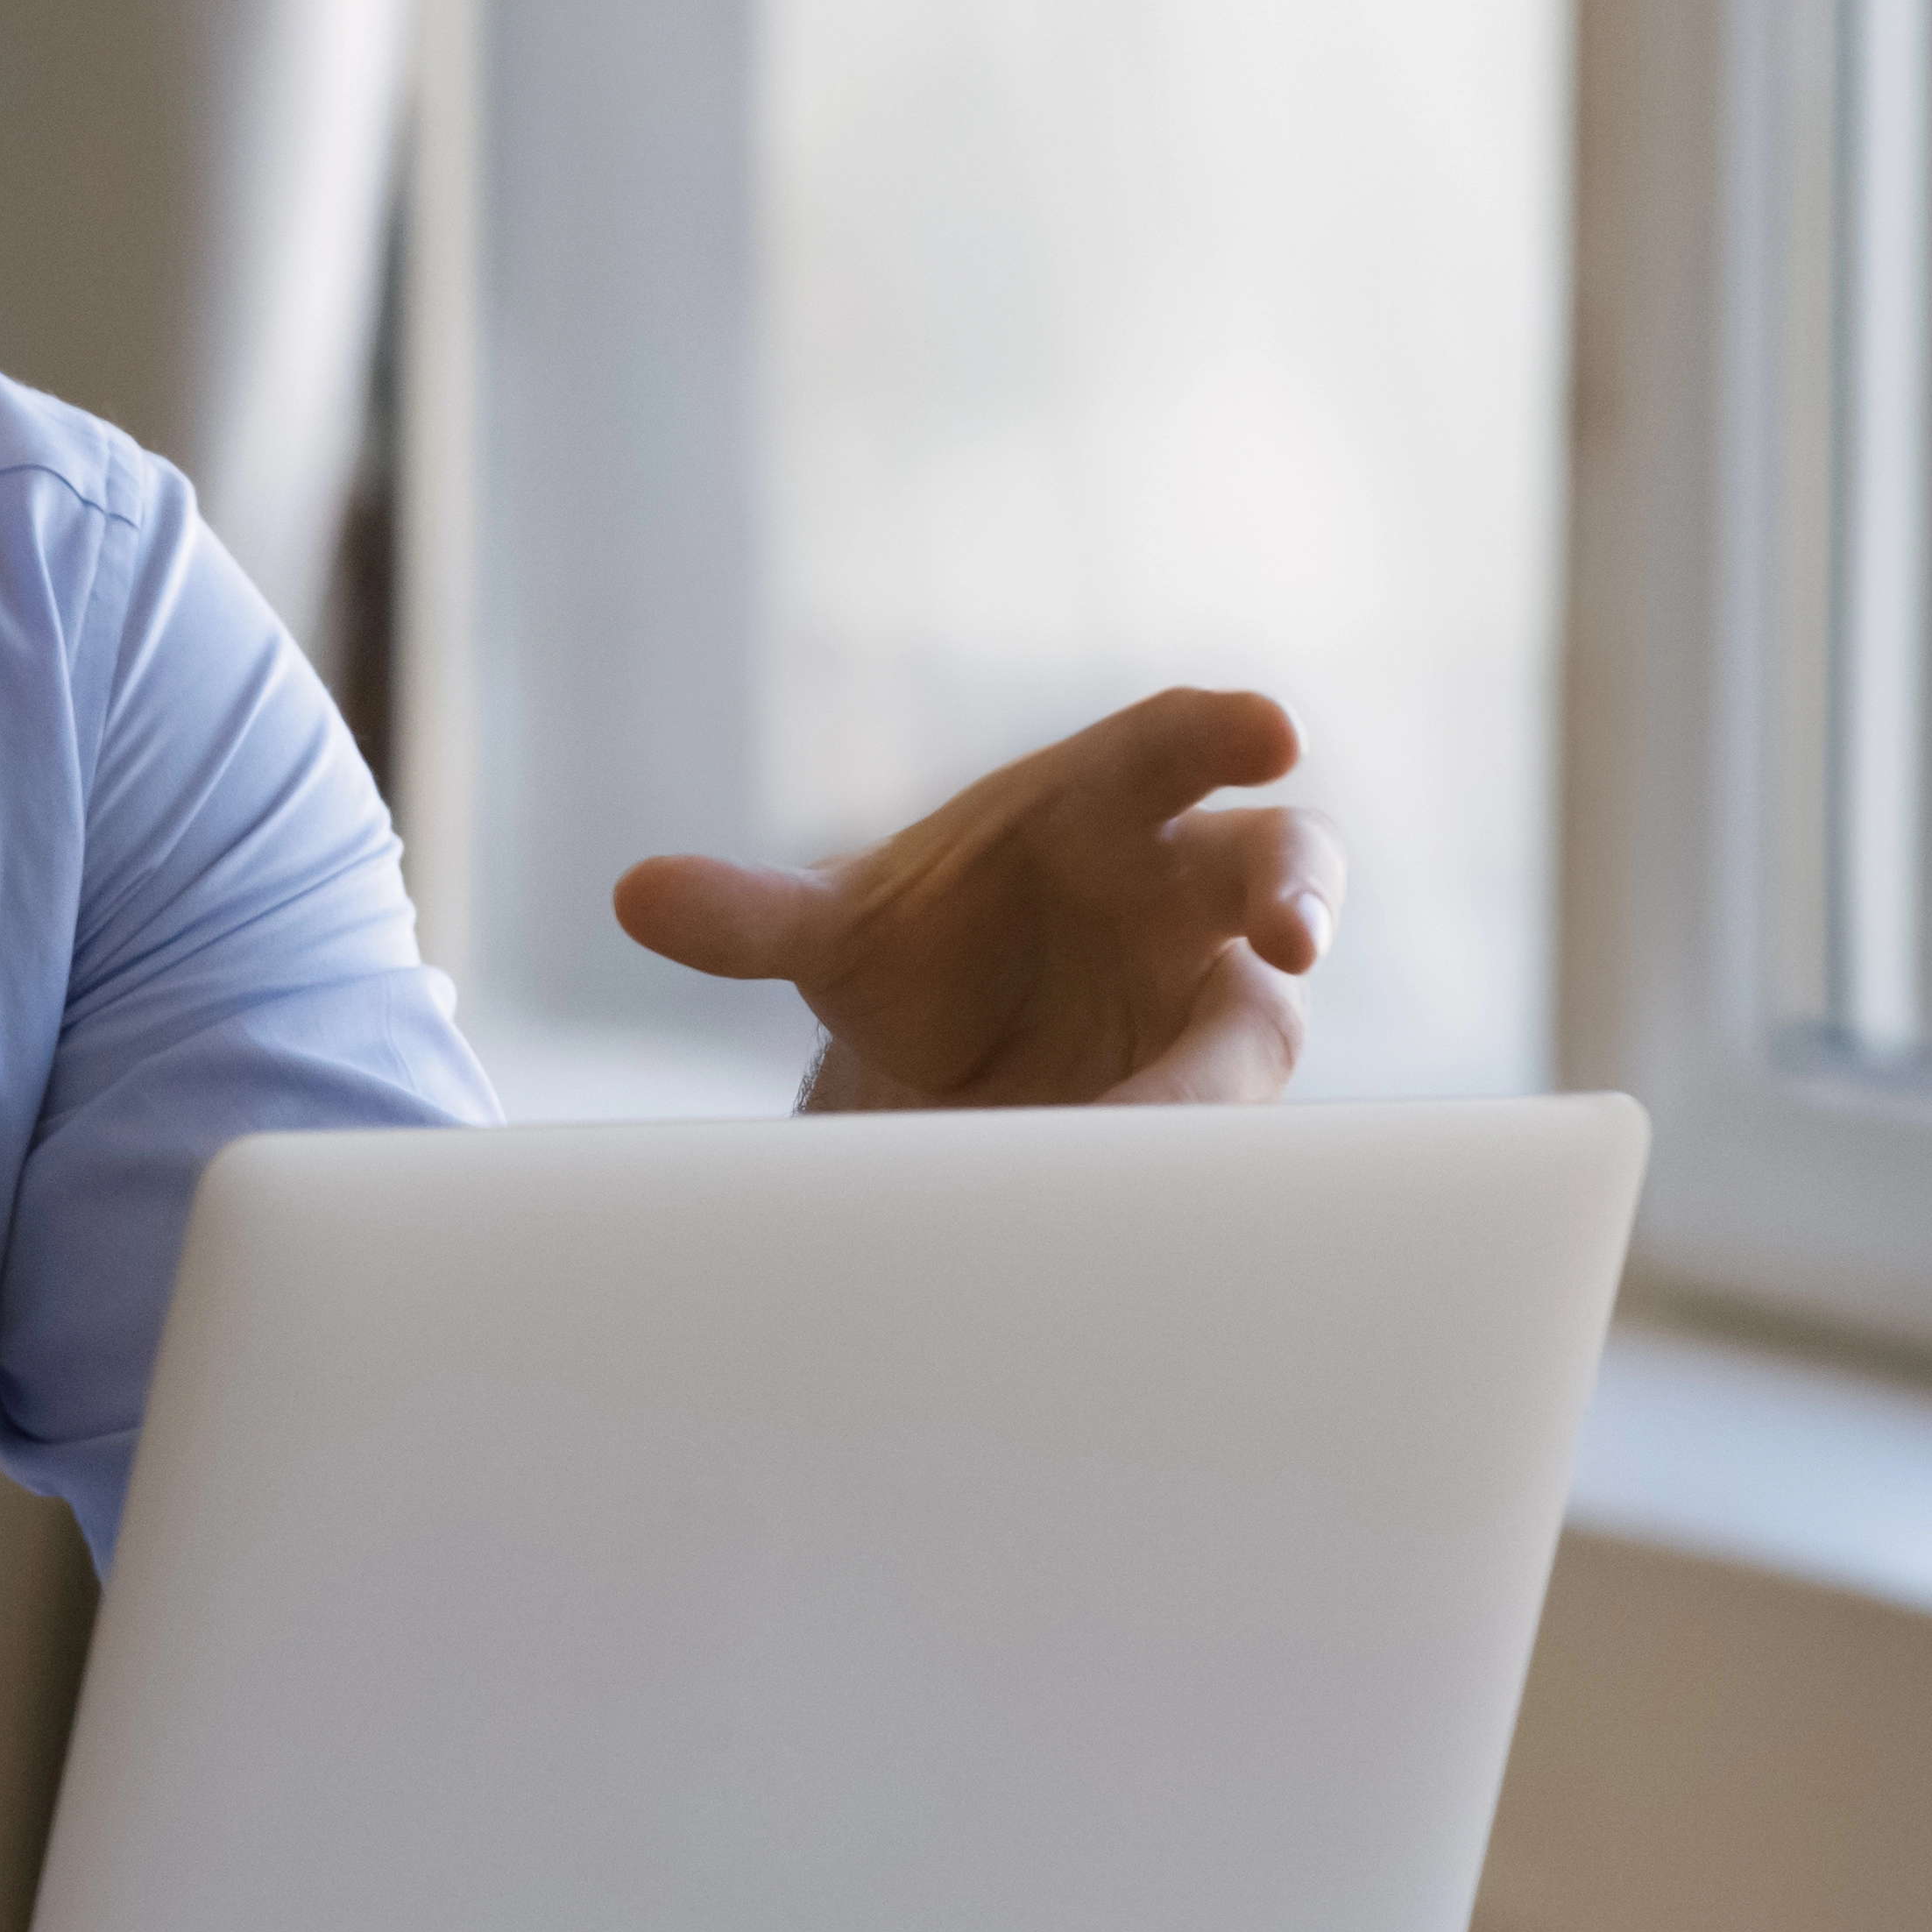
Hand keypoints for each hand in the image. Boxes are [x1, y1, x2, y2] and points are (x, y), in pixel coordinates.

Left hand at [611, 688, 1336, 1108]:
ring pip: (1262, 1020)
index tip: (1271, 733)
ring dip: (1232, 1069)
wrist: (941, 1059)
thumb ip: (752, 913)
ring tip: (1176, 1123)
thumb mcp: (836, 930)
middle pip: (1277, 865)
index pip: (1176, 747)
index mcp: (1101, 806)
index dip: (1226, 734)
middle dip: (1296, 892)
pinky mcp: (1206, 1100)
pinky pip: (1219, 1127)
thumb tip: (634, 894)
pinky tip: (1127, 1199)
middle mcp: (1180, 894)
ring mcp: (1210, 1000)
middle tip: (1293, 937)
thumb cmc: (924, 947)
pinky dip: (1178, 1154)